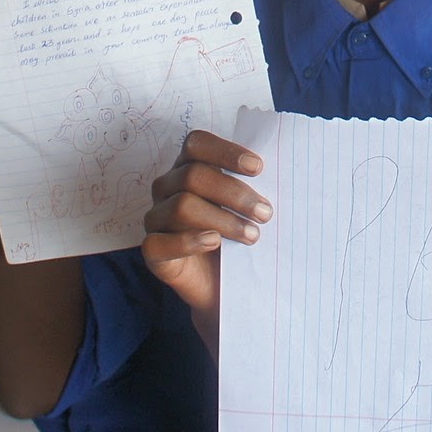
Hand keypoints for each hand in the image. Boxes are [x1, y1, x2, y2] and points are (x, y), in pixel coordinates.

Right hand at [139, 130, 268, 321]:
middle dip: (234, 193)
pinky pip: (159, 242)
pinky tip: (214, 242)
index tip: (258, 168)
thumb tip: (280, 173)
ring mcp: (156, 219)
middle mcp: (167, 189)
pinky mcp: (152, 251)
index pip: (196, 145)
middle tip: (265, 213)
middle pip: (192, 176)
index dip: (225, 152)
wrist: (224, 286)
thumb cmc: (236, 238)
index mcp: (187, 168)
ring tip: (252, 235)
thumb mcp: (245, 210)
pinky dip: (189, 241)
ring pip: (181, 206)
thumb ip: (251, 189)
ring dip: (223, 219)